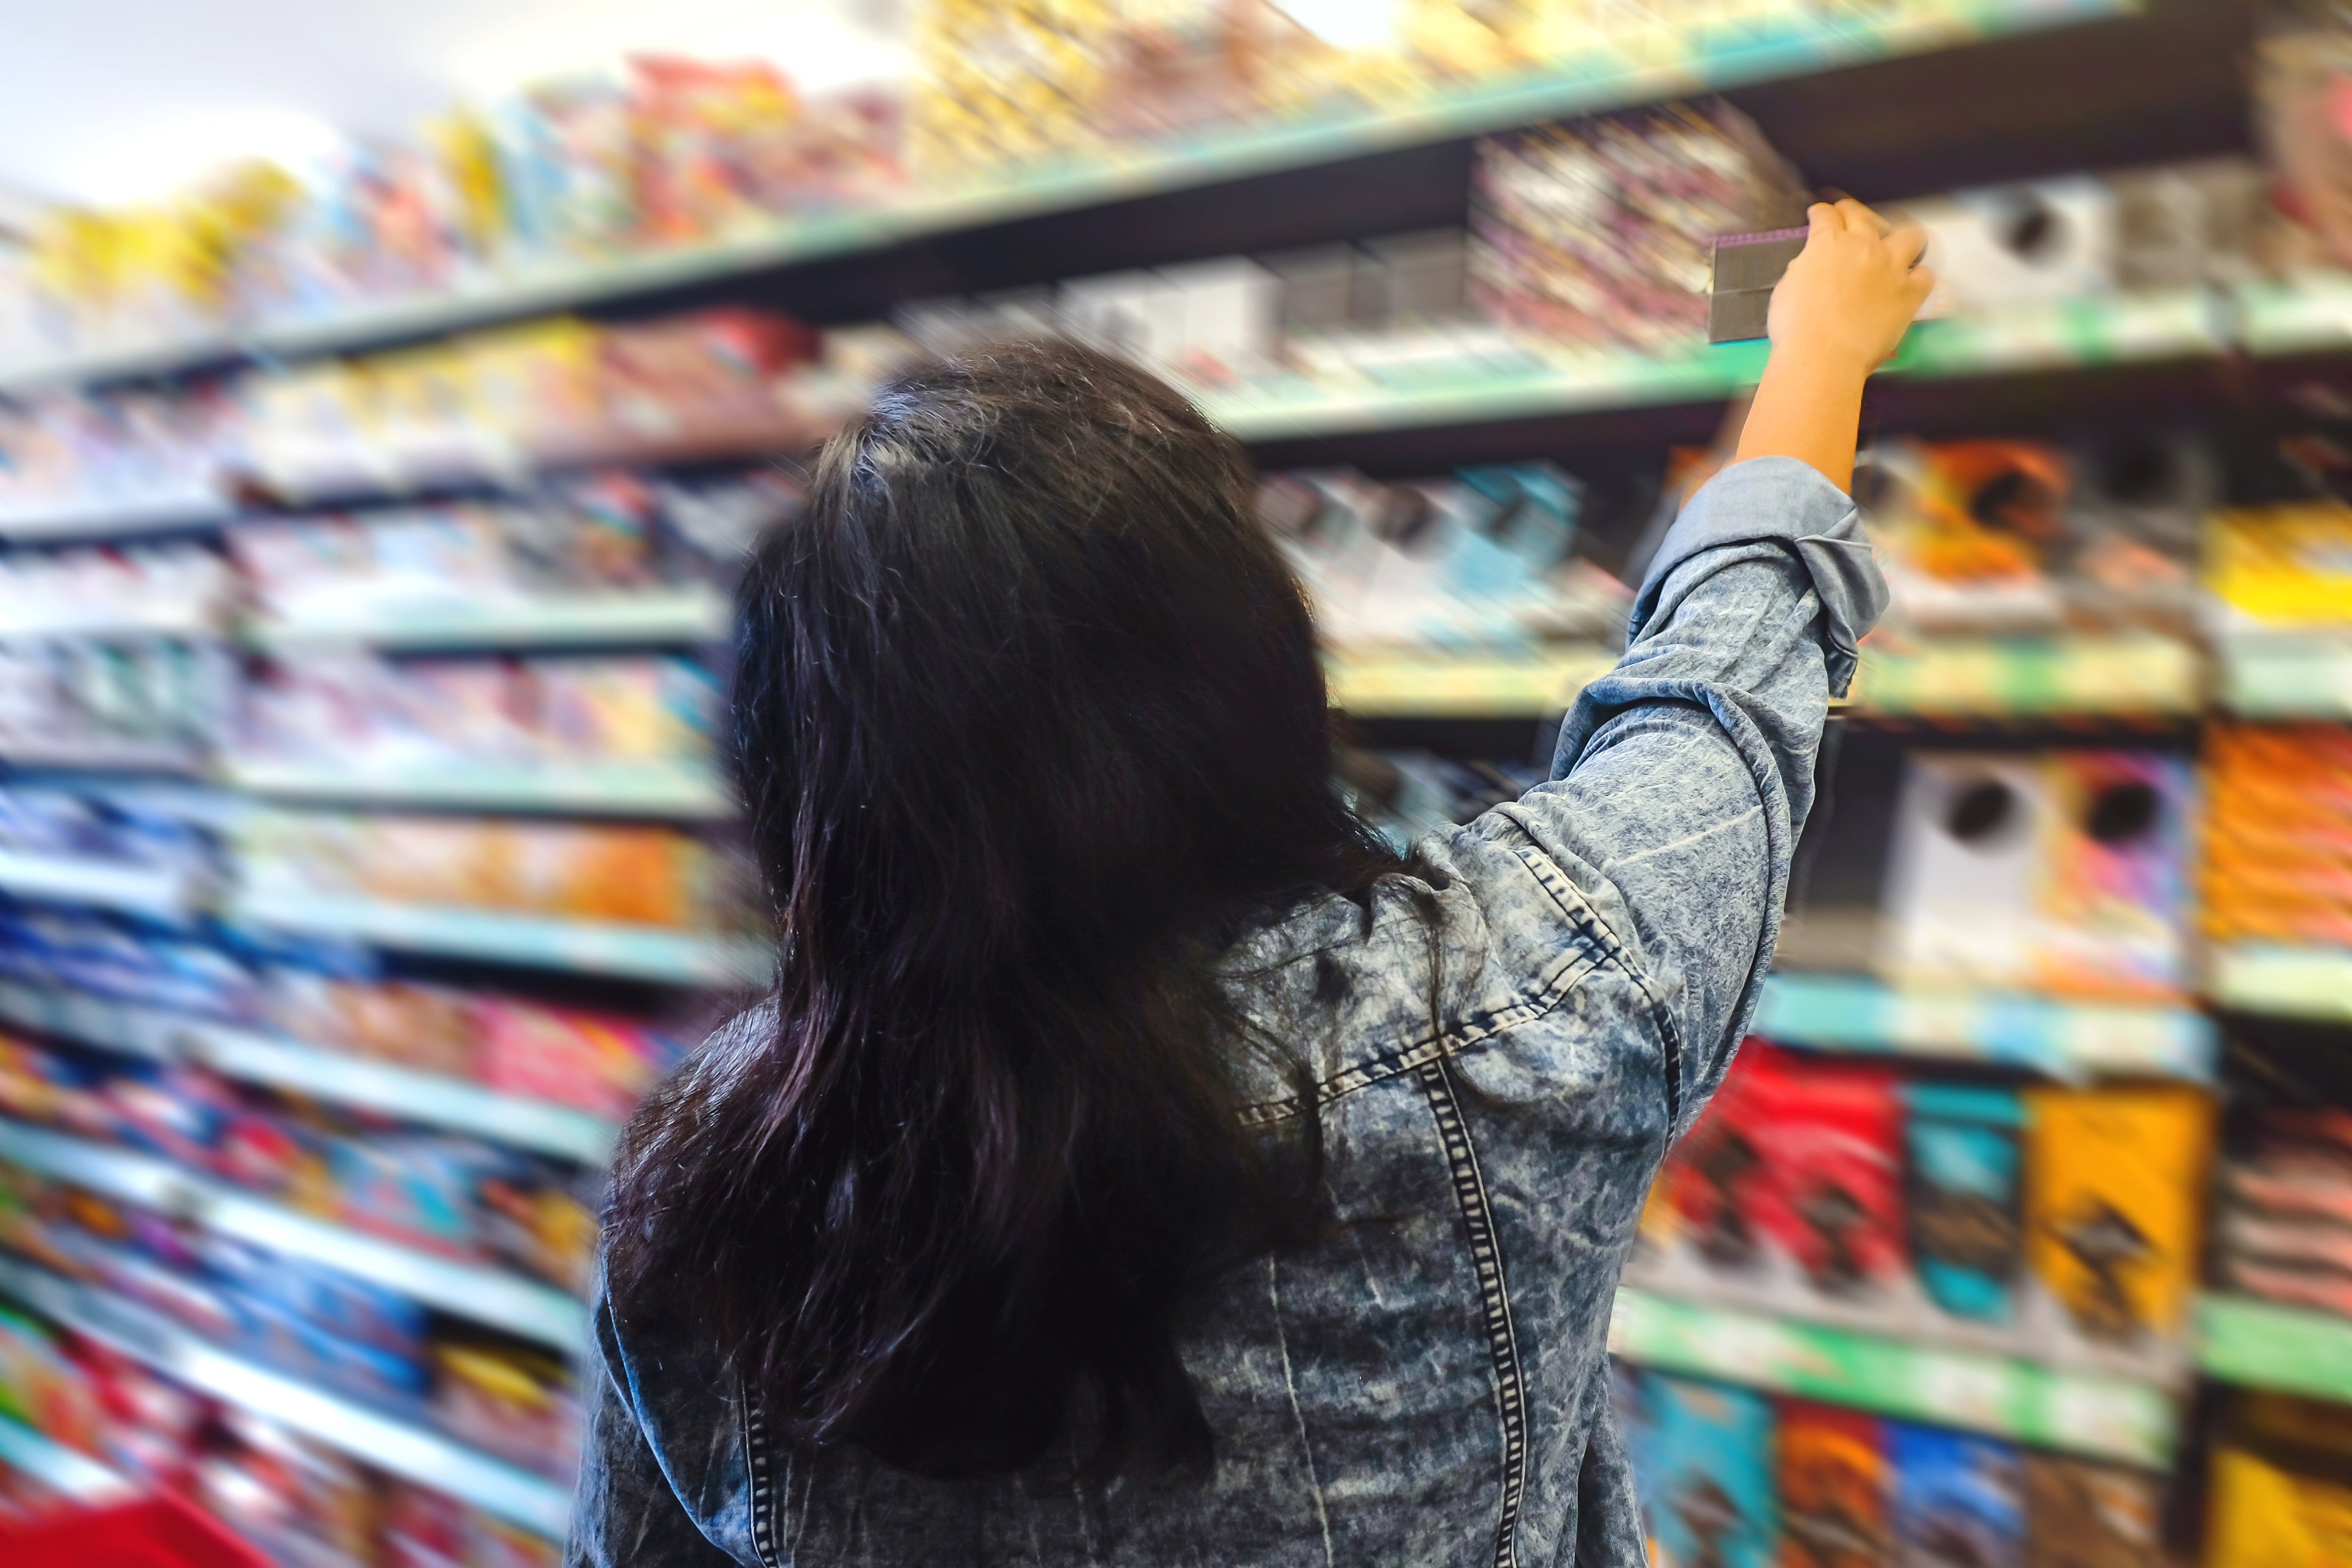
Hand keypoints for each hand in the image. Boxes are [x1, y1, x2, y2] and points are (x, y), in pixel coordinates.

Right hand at [1767, 199, 1933, 372]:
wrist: (1823, 355)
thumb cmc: (1799, 329)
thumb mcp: (1786, 289)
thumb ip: (1804, 269)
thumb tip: (1811, 268)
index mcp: (1828, 244)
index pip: (1826, 216)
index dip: (1822, 213)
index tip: (1821, 214)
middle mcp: (1863, 247)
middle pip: (1863, 215)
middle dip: (1853, 211)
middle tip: (1849, 215)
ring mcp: (1890, 267)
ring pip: (1910, 235)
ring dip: (1904, 235)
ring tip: (1900, 239)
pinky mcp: (1909, 293)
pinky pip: (1926, 275)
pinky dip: (1921, 276)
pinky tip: (1915, 279)